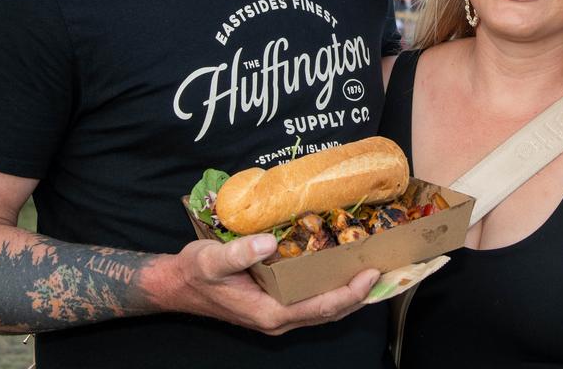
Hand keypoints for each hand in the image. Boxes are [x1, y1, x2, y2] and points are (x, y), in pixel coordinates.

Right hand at [161, 235, 379, 334]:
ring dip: (349, 293)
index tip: (370, 273)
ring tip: (371, 269)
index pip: (321, 308)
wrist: (177, 285)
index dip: (349, 292)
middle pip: (330, 312)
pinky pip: (312, 300)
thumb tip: (268, 243)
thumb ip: (238, 252)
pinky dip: (331, 288)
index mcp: (269, 312)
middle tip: (385, 269)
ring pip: (323, 309)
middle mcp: (278, 318)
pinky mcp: (275, 304)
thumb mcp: (211, 259)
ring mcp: (278, 313)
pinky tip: (340, 269)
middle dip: (359, 294)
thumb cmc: (194, 272)